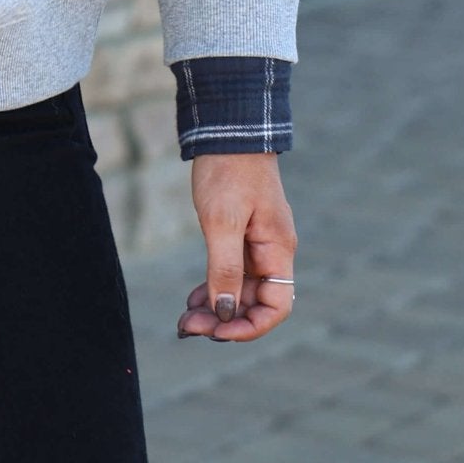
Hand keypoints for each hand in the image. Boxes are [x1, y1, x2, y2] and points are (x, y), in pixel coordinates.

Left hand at [177, 152, 296, 342]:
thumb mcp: (221, 221)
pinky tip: (194, 297)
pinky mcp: (241, 235)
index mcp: (278, 250)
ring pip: (241, 291)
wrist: (227, 130)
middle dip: (224, 320)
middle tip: (187, 326)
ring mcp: (257, 245)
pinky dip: (214, 288)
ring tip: (185, 317)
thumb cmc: (227, 171)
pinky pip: (232, 273)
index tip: (215, 332)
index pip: (276, 307)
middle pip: (255, 303)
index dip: (248, 327)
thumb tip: (224, 313)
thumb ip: (224, 268)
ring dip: (216, 308)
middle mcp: (273, 252)